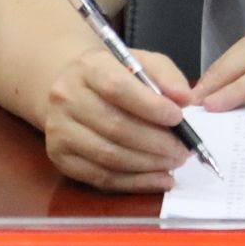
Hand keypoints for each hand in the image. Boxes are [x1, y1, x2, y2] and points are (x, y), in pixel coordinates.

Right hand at [43, 47, 194, 192]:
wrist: (74, 89)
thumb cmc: (115, 76)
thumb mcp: (142, 63)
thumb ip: (166, 76)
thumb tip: (184, 99)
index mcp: (88, 67)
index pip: (118, 88)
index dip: (150, 106)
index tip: (178, 117)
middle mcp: (67, 98)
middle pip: (115, 127)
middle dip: (156, 142)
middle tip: (183, 149)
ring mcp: (60, 130)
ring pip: (109, 156)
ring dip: (148, 165)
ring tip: (174, 162)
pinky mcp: (61, 157)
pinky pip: (101, 177)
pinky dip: (135, 182)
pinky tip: (158, 179)